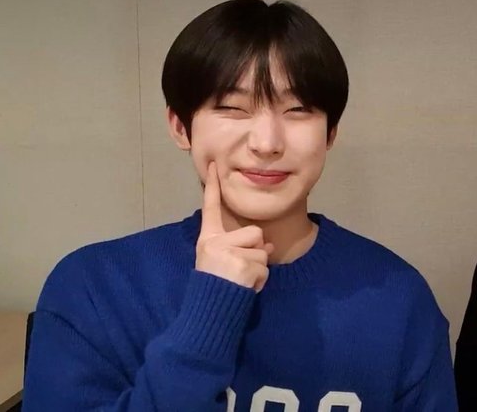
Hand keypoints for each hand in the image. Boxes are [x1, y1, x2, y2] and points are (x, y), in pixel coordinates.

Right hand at [196, 161, 273, 292]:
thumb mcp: (221, 262)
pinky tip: (245, 287)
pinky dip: (260, 280)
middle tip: (239, 269)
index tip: (213, 166)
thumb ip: (242, 248)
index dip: (212, 186)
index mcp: (208, 238)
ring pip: (263, 251)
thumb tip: (268, 244)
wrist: (210, 311)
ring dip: (258, 268)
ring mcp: (228, 253)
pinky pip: (265, 268)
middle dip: (255, 252)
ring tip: (241, 280)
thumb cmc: (216, 285)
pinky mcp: (241, 266)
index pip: (210, 207)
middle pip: (255, 233)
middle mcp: (215, 242)